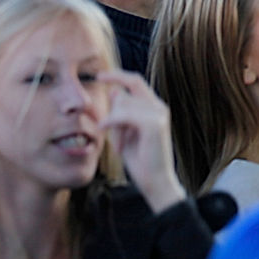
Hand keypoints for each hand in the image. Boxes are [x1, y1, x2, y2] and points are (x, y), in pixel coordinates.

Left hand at [102, 70, 186, 213]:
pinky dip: (112, 121)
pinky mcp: (154, 124)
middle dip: (113, 108)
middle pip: (127, 90)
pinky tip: (104, 129)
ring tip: (117, 143)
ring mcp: (158, 114)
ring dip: (113, 122)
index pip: (135, 81)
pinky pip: (124, 114)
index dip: (117, 75)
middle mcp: (159, 107)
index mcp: (154, 107)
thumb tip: (114, 91)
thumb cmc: (140, 161)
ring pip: (123, 102)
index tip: (99, 75)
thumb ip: (120, 114)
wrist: (155, 183)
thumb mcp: (125, 133)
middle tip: (107, 130)